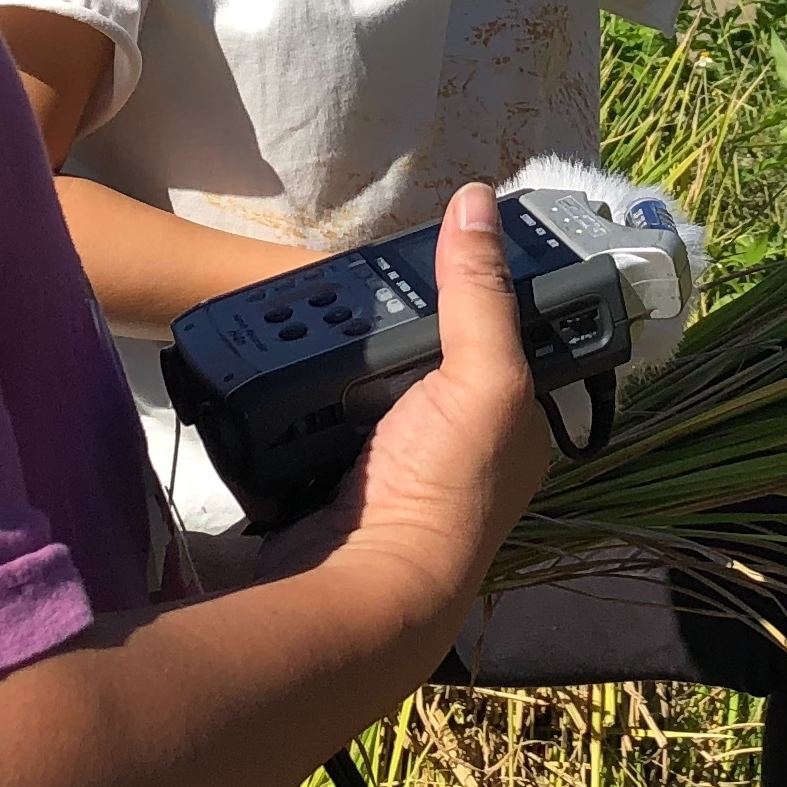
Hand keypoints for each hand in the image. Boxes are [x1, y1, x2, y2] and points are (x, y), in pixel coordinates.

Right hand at [287, 187, 549, 625]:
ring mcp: (388, 462)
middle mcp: (455, 442)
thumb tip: (477, 200)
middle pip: (419, 353)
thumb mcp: (484, 378)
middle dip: (385, 322)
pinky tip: (276, 355)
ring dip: (332, 354)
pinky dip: (295, 390)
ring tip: (298, 307)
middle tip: (346, 277)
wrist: (361, 586)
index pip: (496, 334)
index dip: (469, 289)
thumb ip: (479, 292)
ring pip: (359, 381)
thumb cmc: (446, 487)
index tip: (428, 245)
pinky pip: (311, 414)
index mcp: (510, 421)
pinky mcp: (330, 478)